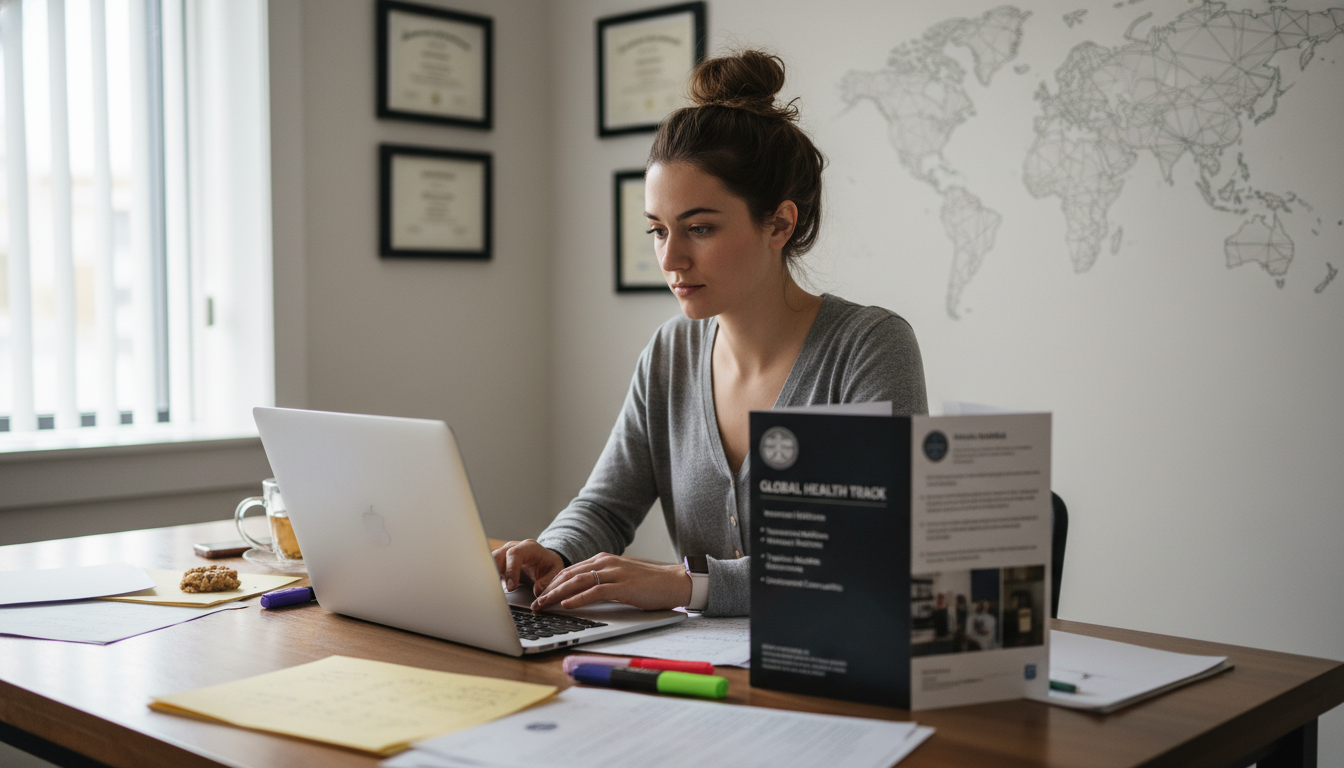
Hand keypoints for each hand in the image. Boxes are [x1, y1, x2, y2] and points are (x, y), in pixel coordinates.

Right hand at [492, 539, 564, 594]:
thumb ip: (548, 581)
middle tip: (498, 590)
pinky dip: (490, 576)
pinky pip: (491, 566)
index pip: (514, 554)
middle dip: (496, 573)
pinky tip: (492, 587)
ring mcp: (505, 552)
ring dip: (491, 575)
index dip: (510, 570)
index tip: (511, 587)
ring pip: (491, 561)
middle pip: (498, 556)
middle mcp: (514, 547)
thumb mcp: (555, 571)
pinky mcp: (500, 560)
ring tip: (493, 590)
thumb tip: (537, 591)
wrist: (546, 558)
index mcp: (529, 547)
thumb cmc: (550, 564)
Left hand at [531, 553, 691, 611]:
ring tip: (543, 604)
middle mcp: (606, 563)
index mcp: (604, 560)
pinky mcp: (622, 586)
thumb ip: (602, 581)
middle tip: (535, 603)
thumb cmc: (649, 584)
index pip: (570, 570)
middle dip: (549, 589)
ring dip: (557, 594)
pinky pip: (594, 591)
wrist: (674, 582)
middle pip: (569, 575)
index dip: (552, 583)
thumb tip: (582, 593)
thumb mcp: (621, 578)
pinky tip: (566, 605)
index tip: (540, 594)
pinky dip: (577, 598)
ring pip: (577, 582)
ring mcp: (614, 573)